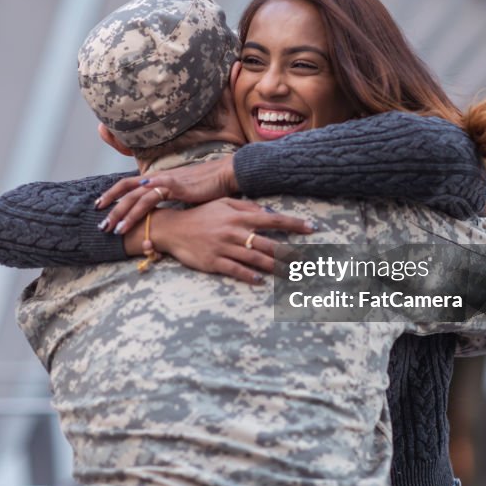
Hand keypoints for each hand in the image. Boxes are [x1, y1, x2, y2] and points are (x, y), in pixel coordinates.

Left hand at [96, 156, 238, 234]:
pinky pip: (148, 200)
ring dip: (121, 213)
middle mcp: (156, 177)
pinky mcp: (172, 187)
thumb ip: (170, 198)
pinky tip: (127, 222)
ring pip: (133, 197)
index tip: (101, 206)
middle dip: (110, 207)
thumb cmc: (207, 185)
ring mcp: (163, 181)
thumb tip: (164, 211)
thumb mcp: (183, 192)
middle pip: (125, 189)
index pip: (129, 184)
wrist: (225, 174)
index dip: (113, 193)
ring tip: (112, 229)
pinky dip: (136, 212)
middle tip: (100, 224)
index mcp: (157, 178)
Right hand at [146, 198, 313, 283]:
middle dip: (290, 253)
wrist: (173, 228)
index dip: (293, 224)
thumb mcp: (223, 204)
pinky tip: (261, 281)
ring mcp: (223, 248)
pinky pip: (235, 270)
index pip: (272, 220)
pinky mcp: (213, 262)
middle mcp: (233, 232)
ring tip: (291, 274)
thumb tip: (268, 212)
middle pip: (268, 244)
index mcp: (238, 217)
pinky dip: (249, 276)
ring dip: (276, 267)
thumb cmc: (201, 215)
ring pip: (255, 260)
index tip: (312, 228)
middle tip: (307, 261)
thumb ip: (246, 208)